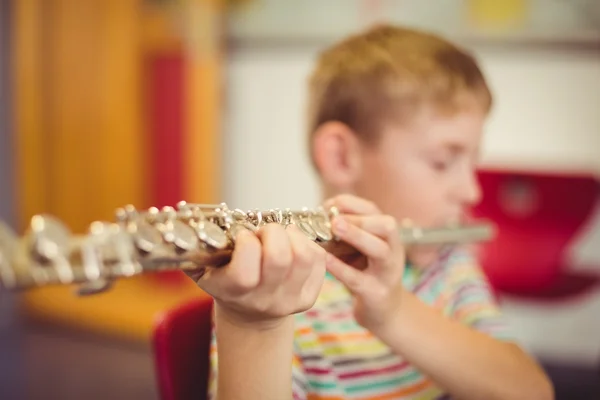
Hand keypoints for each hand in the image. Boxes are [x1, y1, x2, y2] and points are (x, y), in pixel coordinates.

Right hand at [185, 224, 326, 329]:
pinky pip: (318, 259)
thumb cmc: (224, 279)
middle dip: (273, 232)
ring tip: (280, 234)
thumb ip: (196, 248)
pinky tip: (293, 243)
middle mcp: (263, 301)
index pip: (245, 273)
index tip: (244, 235)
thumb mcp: (203, 267)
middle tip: (264, 231)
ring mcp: (289, 301)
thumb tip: (191, 222)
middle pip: (280, 260)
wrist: (249, 313)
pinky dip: (307, 242)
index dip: (247, 245)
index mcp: (233, 293)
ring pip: (304, 257)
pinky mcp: (309, 297)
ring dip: (293, 235)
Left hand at [323, 194, 405, 334]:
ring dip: (357, 236)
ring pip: (380, 250)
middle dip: (359, 219)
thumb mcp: (356, 249)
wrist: (383, 310)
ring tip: (333, 228)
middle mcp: (393, 249)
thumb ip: (341, 234)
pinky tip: (324, 260)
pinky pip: (359, 279)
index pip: (373, 210)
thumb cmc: (365, 273)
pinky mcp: (377, 293)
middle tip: (333, 219)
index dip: (350, 204)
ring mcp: (387, 272)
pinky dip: (340, 267)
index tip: (326, 206)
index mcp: (386, 235)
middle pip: (386, 226)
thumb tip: (315, 218)